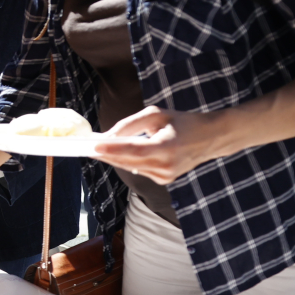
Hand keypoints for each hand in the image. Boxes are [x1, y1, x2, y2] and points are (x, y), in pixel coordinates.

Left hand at [94, 105, 225, 184]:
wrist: (211, 138)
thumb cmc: (182, 121)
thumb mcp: (157, 114)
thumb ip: (131, 124)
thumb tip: (107, 136)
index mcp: (168, 147)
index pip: (134, 150)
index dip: (112, 150)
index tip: (92, 146)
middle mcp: (167, 166)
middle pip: (128, 162)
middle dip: (105, 154)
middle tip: (83, 147)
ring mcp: (166, 176)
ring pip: (131, 167)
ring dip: (113, 158)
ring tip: (96, 148)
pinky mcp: (165, 180)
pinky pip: (139, 170)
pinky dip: (127, 161)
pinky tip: (119, 154)